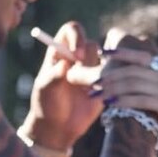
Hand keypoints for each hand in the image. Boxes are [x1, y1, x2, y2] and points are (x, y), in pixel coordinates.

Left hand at [22, 20, 102, 149]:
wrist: (58, 126)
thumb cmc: (46, 105)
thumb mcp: (45, 90)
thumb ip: (53, 76)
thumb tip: (65, 65)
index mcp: (60, 50)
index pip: (72, 29)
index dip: (77, 38)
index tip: (76, 56)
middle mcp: (77, 56)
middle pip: (91, 44)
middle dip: (88, 60)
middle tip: (81, 76)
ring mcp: (91, 70)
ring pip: (104, 61)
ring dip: (97, 74)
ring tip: (84, 92)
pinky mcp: (103, 84)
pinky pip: (113, 77)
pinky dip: (108, 84)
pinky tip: (95, 97)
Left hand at [97, 47, 157, 146]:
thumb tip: (143, 86)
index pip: (141, 57)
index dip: (122, 52)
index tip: (104, 52)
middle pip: (133, 71)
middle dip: (111, 74)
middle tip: (93, 81)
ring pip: (134, 84)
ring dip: (113, 88)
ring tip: (97, 94)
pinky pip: (142, 100)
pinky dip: (125, 101)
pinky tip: (112, 105)